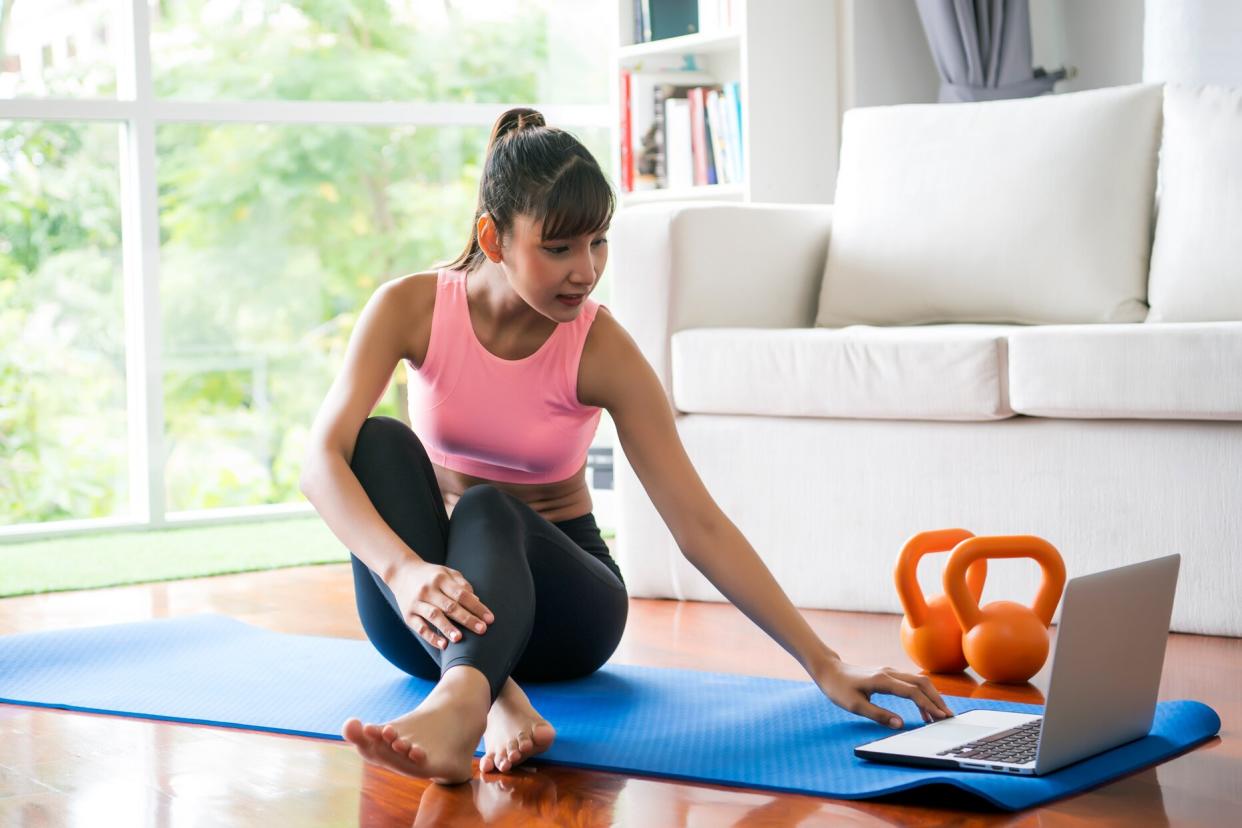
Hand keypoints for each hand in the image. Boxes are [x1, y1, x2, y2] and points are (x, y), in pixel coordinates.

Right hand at [387, 559, 493, 650]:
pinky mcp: (408, 615)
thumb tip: (477, 600)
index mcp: (441, 579)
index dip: (477, 607)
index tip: (489, 619)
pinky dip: (431, 637)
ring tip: (460, 638)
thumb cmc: (431, 575)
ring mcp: (417, 602)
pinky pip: (420, 628)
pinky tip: (443, 645)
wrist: (401, 572)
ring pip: (434, 616)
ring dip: (448, 628)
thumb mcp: (447, 573)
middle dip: (467, 619)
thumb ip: (462, 585)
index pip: (462, 595)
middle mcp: (428, 590)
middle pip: (450, 606)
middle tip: (482, 630)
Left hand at [814, 658, 955, 728]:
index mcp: (883, 680)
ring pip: (918, 681)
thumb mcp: (855, 705)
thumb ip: (878, 715)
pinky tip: (923, 709)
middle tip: (948, 716)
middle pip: (921, 683)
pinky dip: (921, 694)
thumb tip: (900, 724)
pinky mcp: (889, 675)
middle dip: (937, 699)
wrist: (830, 671)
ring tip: (939, 716)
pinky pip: (911, 683)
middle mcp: (890, 673)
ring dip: (931, 697)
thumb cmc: (839, 688)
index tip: (941, 717)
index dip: (928, 705)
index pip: (913, 692)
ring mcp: (890, 672)